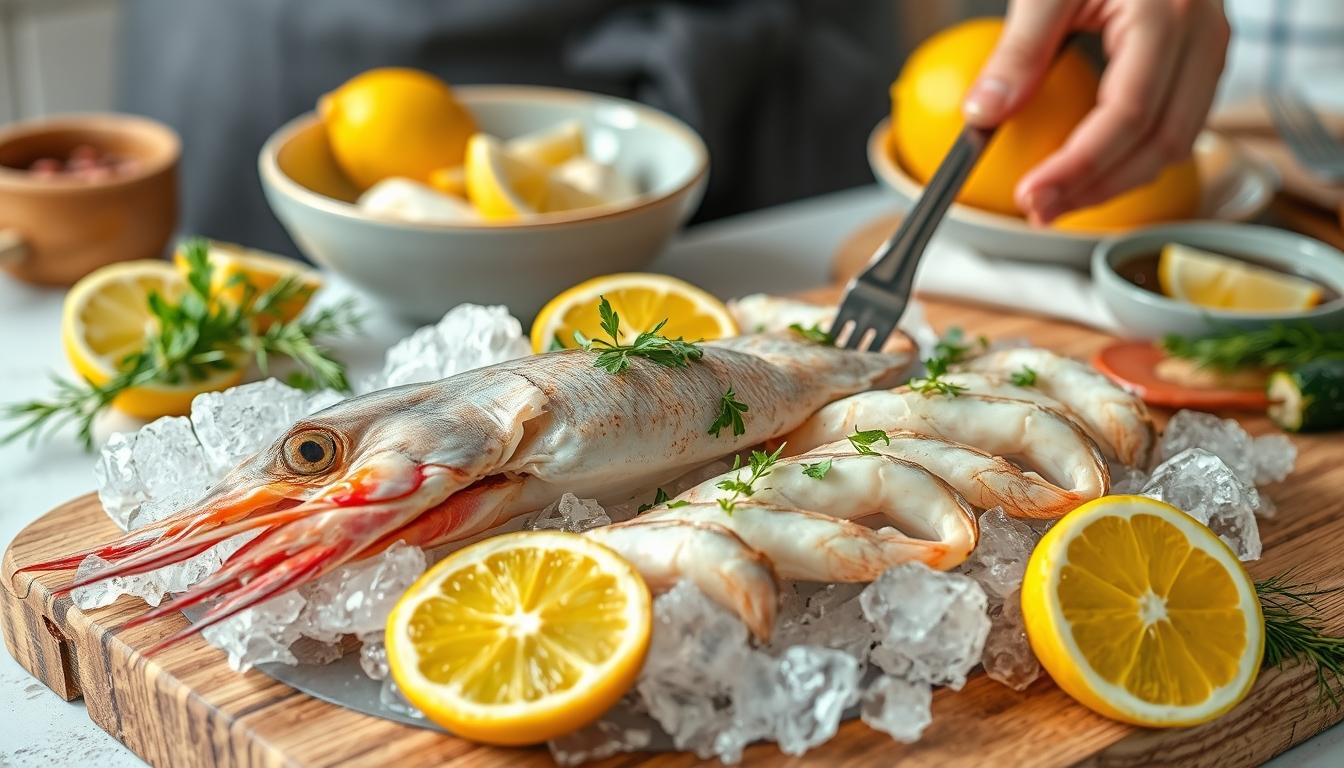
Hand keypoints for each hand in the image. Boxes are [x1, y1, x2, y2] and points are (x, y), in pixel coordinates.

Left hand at [961, 0, 1229, 224]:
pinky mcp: (1201, 57)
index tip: (1033, 195)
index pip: (1128, 115)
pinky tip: (1088, 171)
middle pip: (1161, 142)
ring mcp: (1211, 48)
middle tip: (1039, 210)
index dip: (1080, 167)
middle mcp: (1204, 35)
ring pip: (1176, 142)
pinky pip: (1176, 123)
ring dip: (1116, 181)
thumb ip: (1019, 49)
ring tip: (1058, 200)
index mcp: (1169, 15)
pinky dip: (1131, 156)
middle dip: (1098, 187)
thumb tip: (982, 116)